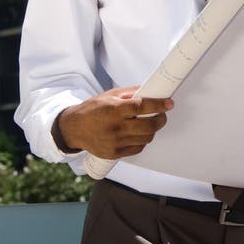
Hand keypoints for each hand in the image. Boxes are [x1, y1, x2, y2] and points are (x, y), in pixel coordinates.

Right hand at [55, 87, 172, 157]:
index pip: (142, 106)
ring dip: (152, 130)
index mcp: (114, 109)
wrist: (74, 129)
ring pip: (146, 138)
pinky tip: (140, 134)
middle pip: (148, 126)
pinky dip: (142, 140)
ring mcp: (115, 142)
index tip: (169, 103)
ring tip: (150, 123)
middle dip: (160, 119)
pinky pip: (138, 148)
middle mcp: (115, 127)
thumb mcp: (109, 95)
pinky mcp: (115, 154)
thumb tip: (150, 90)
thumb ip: (130, 93)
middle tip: (162, 114)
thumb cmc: (92, 110)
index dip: (159, 105)